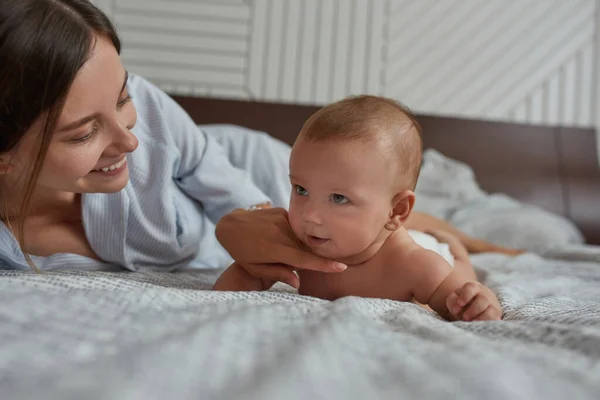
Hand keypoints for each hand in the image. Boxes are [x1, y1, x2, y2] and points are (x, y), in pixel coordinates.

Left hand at [215, 207, 346, 288]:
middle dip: (305, 257)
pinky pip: (295, 228)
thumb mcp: (255, 268)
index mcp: (273, 249)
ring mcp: (282, 219)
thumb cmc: (241, 250)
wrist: (230, 224)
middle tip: (285, 261)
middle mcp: (280, 232)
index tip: (341, 267)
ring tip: (277, 248)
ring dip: (297, 246)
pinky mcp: (282, 212)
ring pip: (300, 237)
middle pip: (304, 248)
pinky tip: (276, 237)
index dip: (323, 264)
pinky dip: (291, 236)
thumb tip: (297, 282)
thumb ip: (277, 273)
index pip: (304, 259)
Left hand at [446, 281, 501, 320]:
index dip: (465, 295)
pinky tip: (479, 325)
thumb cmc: (462, 303)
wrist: (472, 309)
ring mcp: (493, 306)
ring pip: (491, 312)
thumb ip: (453, 301)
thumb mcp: (454, 300)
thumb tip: (456, 309)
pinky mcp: (496, 317)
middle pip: (483, 300)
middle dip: (473, 310)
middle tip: (464, 317)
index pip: (471, 287)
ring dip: (481, 319)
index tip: (459, 303)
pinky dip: (487, 324)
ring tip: (472, 322)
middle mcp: (486, 295)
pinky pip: (495, 321)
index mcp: (474, 288)